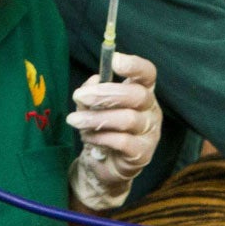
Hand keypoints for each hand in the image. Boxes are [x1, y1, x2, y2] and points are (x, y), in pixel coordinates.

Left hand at [69, 52, 163, 210]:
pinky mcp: (143, 153)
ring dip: (96, 118)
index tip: (114, 60)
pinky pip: (123, 141)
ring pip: (127, 119)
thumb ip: (91, 92)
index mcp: (142, 92)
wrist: (105, 165)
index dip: (134, 65)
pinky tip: (88, 137)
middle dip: (105, 94)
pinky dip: (101, 137)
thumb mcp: (92, 106)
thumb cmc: (102, 129)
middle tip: (78, 96)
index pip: (147, 74)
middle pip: (137, 95)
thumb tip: (93, 82)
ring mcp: (150, 133)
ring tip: (74, 120)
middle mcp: (151, 110)